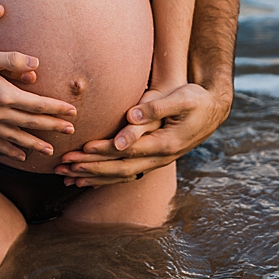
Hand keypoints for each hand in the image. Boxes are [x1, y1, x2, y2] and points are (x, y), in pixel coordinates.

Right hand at [0, 48, 78, 161]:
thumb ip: (13, 60)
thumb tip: (37, 64)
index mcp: (4, 95)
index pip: (37, 104)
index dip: (56, 108)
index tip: (72, 112)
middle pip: (31, 122)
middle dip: (53, 126)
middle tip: (71, 131)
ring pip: (17, 138)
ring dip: (36, 144)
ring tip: (50, 150)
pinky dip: (11, 152)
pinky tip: (21, 157)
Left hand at [55, 80, 227, 185]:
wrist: (212, 111)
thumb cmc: (196, 100)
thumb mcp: (181, 99)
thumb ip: (157, 108)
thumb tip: (132, 114)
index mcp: (165, 144)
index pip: (129, 151)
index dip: (105, 151)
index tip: (82, 149)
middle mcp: (160, 157)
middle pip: (121, 167)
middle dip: (92, 168)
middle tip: (65, 165)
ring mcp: (157, 161)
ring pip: (122, 174)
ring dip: (94, 176)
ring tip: (67, 176)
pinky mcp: (153, 158)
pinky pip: (126, 173)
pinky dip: (105, 177)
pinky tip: (86, 179)